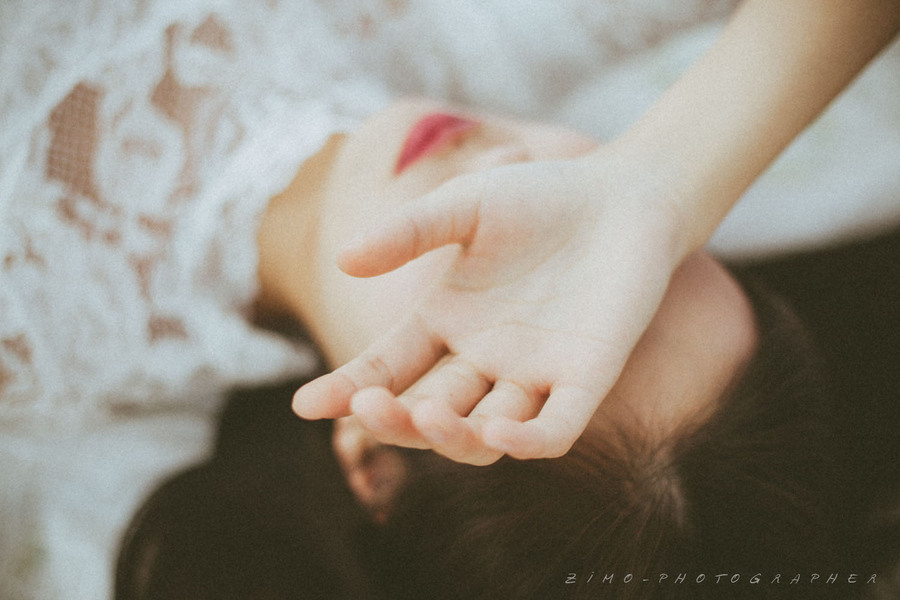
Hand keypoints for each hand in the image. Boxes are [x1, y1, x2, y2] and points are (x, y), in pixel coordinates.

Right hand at [294, 150, 683, 463]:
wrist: (622, 195)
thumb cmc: (540, 197)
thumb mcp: (464, 206)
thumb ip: (408, 232)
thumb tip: (343, 260)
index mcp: (445, 321)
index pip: (388, 367)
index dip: (348, 388)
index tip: (306, 405)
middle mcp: (481, 358)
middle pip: (426, 409)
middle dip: (393, 417)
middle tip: (368, 405)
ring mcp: (532, 374)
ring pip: (481, 431)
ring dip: (450, 435)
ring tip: (426, 414)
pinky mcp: (585, 379)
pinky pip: (553, 429)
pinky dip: (526, 439)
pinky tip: (499, 432)